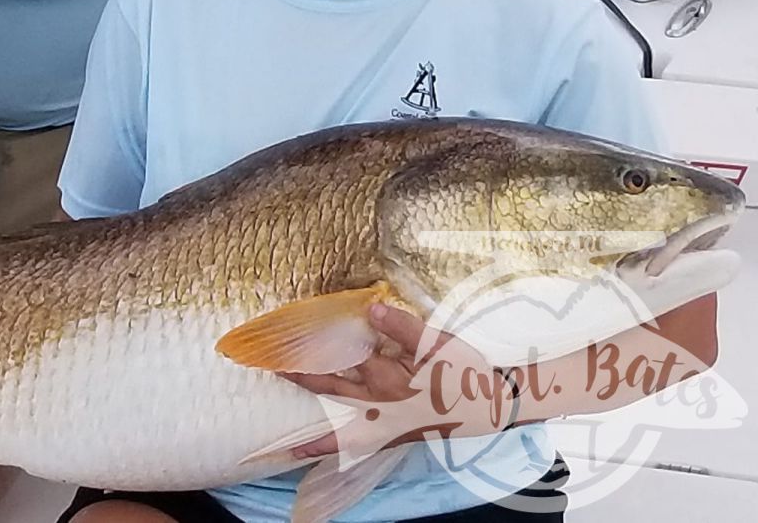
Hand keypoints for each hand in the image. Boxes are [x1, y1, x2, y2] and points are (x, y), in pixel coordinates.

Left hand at [282, 304, 513, 458]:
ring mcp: (386, 423)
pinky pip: (355, 445)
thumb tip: (370, 308)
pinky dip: (331, 448)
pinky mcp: (393, 434)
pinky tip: (310, 452)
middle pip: (331, 389)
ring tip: (284, 437)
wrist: (490, 405)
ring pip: (340, 425)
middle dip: (301, 378)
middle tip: (271, 366)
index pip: (346, 356)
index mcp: (390, 378)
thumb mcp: (437, 344)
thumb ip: (403, 326)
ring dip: (312, 427)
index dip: (318, 343)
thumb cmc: (463, 371)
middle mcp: (382, 404)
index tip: (291, 330)